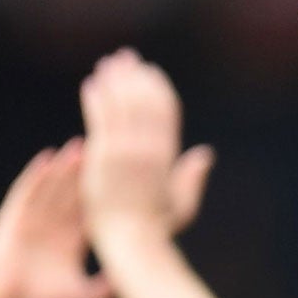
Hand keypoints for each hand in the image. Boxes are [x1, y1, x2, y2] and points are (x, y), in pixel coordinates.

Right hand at [0, 141, 115, 297]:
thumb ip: (116, 284)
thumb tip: (146, 277)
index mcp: (71, 245)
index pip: (90, 212)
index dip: (104, 194)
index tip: (121, 177)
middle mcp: (53, 231)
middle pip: (72, 195)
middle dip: (86, 173)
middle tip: (104, 149)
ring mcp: (32, 225)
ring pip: (51, 189)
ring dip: (63, 169)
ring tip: (78, 147)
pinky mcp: (13, 223)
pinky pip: (25, 195)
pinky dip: (35, 177)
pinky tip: (46, 159)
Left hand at [77, 49, 214, 247]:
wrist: (131, 240)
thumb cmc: (157, 228)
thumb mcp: (183, 202)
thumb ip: (192, 176)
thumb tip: (205, 153)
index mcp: (169, 156)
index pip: (166, 110)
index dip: (158, 87)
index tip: (150, 71)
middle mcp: (150, 149)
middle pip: (143, 100)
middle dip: (135, 75)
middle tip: (126, 57)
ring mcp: (126, 152)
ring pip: (121, 104)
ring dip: (114, 81)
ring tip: (107, 65)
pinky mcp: (103, 156)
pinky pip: (100, 117)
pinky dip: (96, 98)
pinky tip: (92, 84)